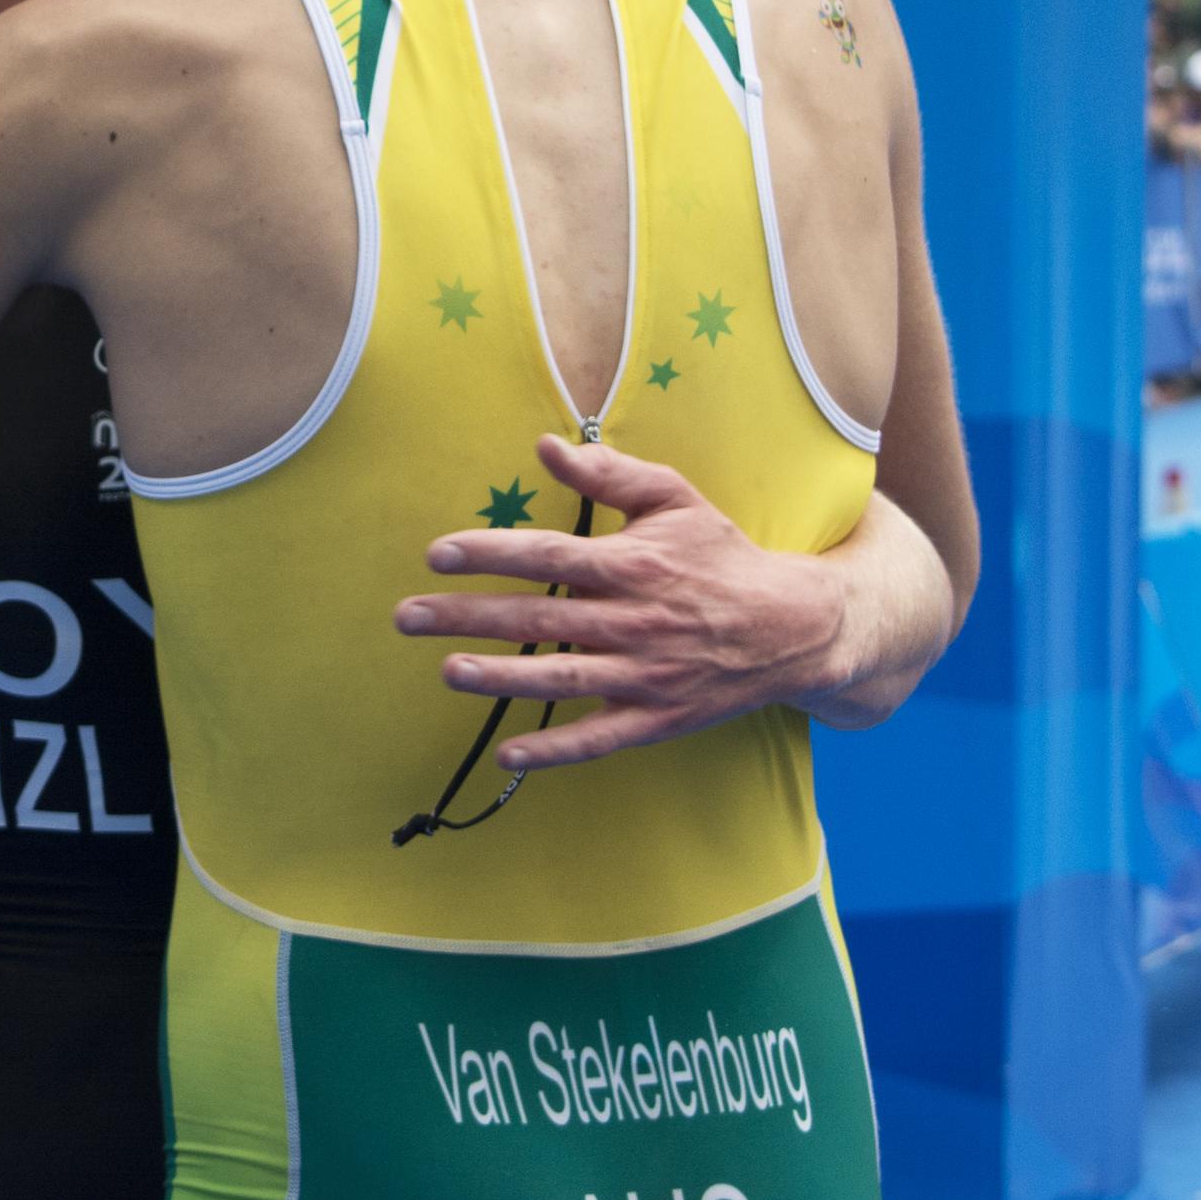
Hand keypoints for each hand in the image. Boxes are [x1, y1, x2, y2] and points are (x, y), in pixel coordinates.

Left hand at [392, 433, 865, 771]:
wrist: (793, 627)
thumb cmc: (723, 556)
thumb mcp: (676, 499)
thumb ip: (610, 474)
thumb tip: (546, 446)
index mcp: (635, 564)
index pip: (548, 556)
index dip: (490, 554)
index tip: (437, 555)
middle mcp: (636, 620)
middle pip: (539, 618)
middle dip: (467, 617)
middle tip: (408, 617)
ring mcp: (647, 674)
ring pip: (561, 679)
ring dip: (500, 678)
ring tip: (446, 671)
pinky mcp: (658, 718)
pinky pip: (599, 738)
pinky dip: (555, 750)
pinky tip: (509, 753)